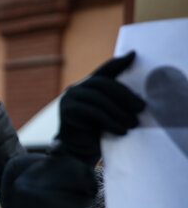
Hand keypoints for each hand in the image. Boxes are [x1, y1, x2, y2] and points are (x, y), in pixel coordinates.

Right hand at [55, 51, 144, 165]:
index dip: (117, 63)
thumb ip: (116, 98)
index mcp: (85, 86)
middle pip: (102, 84)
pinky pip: (92, 112)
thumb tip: (136, 83)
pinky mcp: (67, 111)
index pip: (104, 71)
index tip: (133, 55)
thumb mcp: (110, 112)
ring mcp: (68, 99)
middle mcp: (75, 89)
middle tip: (141, 108)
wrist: (77, 153)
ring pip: (98, 99)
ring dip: (119, 112)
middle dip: (124, 95)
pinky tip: (121, 130)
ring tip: (133, 123)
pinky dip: (109, 121)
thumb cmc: (97, 132)